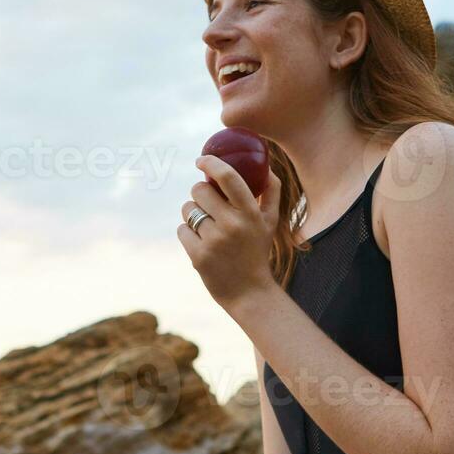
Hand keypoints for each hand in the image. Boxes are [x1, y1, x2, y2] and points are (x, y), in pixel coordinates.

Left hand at [177, 154, 281, 309]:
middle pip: (199, 190)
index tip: (201, 160)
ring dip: (193, 213)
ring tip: (206, 227)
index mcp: (250, 213)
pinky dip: (188, 233)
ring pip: (188, 209)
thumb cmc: (257, 252)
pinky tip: (201, 243)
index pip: (229, 178)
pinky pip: (181, 229)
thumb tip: (265, 166)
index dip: (211, 164)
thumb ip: (271, 192)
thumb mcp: (270, 223)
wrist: (249, 293)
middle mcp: (232, 225)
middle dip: (200, 193)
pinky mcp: (198, 256)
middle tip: (208, 204)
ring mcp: (214, 241)